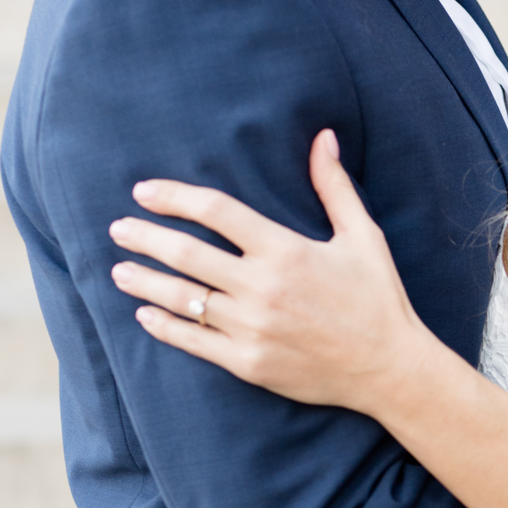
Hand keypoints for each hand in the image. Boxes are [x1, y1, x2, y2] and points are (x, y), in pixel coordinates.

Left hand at [108, 131, 429, 411]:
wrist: (390, 369)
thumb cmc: (378, 299)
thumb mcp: (363, 237)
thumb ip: (334, 187)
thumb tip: (323, 137)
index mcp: (286, 250)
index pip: (216, 212)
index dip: (174, 197)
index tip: (144, 192)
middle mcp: (263, 288)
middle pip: (186, 254)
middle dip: (145, 238)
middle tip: (118, 228)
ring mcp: (252, 328)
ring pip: (182, 299)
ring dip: (144, 281)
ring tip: (120, 271)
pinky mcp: (249, 362)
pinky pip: (194, 341)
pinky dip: (164, 326)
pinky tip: (145, 314)